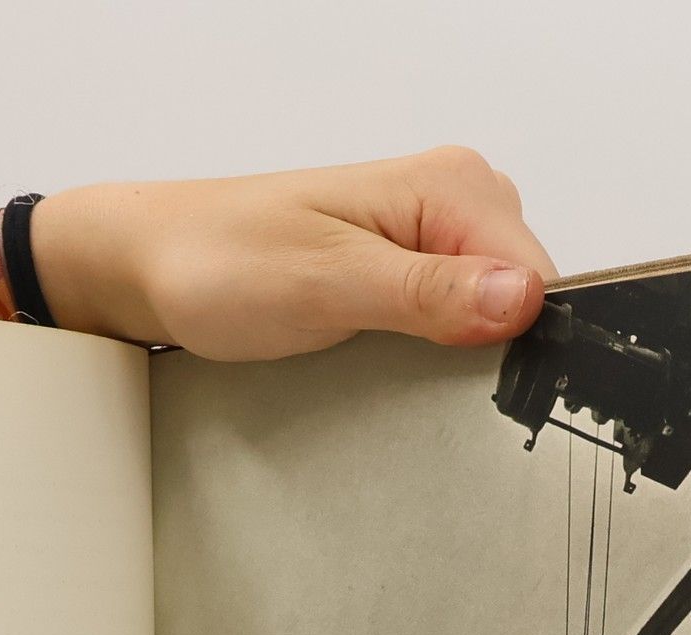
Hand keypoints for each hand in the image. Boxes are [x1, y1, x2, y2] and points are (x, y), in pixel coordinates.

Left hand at [35, 147, 556, 359]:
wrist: (149, 267)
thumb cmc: (219, 263)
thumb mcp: (326, 284)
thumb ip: (426, 293)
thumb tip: (518, 300)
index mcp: (450, 187)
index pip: (540, 281)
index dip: (520, 346)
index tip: (476, 391)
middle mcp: (451, 201)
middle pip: (522, 303)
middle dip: (487, 356)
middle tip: (416, 387)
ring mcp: (429, 238)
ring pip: (490, 319)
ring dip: (456, 361)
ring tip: (393, 374)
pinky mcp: (403, 271)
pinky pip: (451, 323)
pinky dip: (430, 357)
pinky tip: (389, 369)